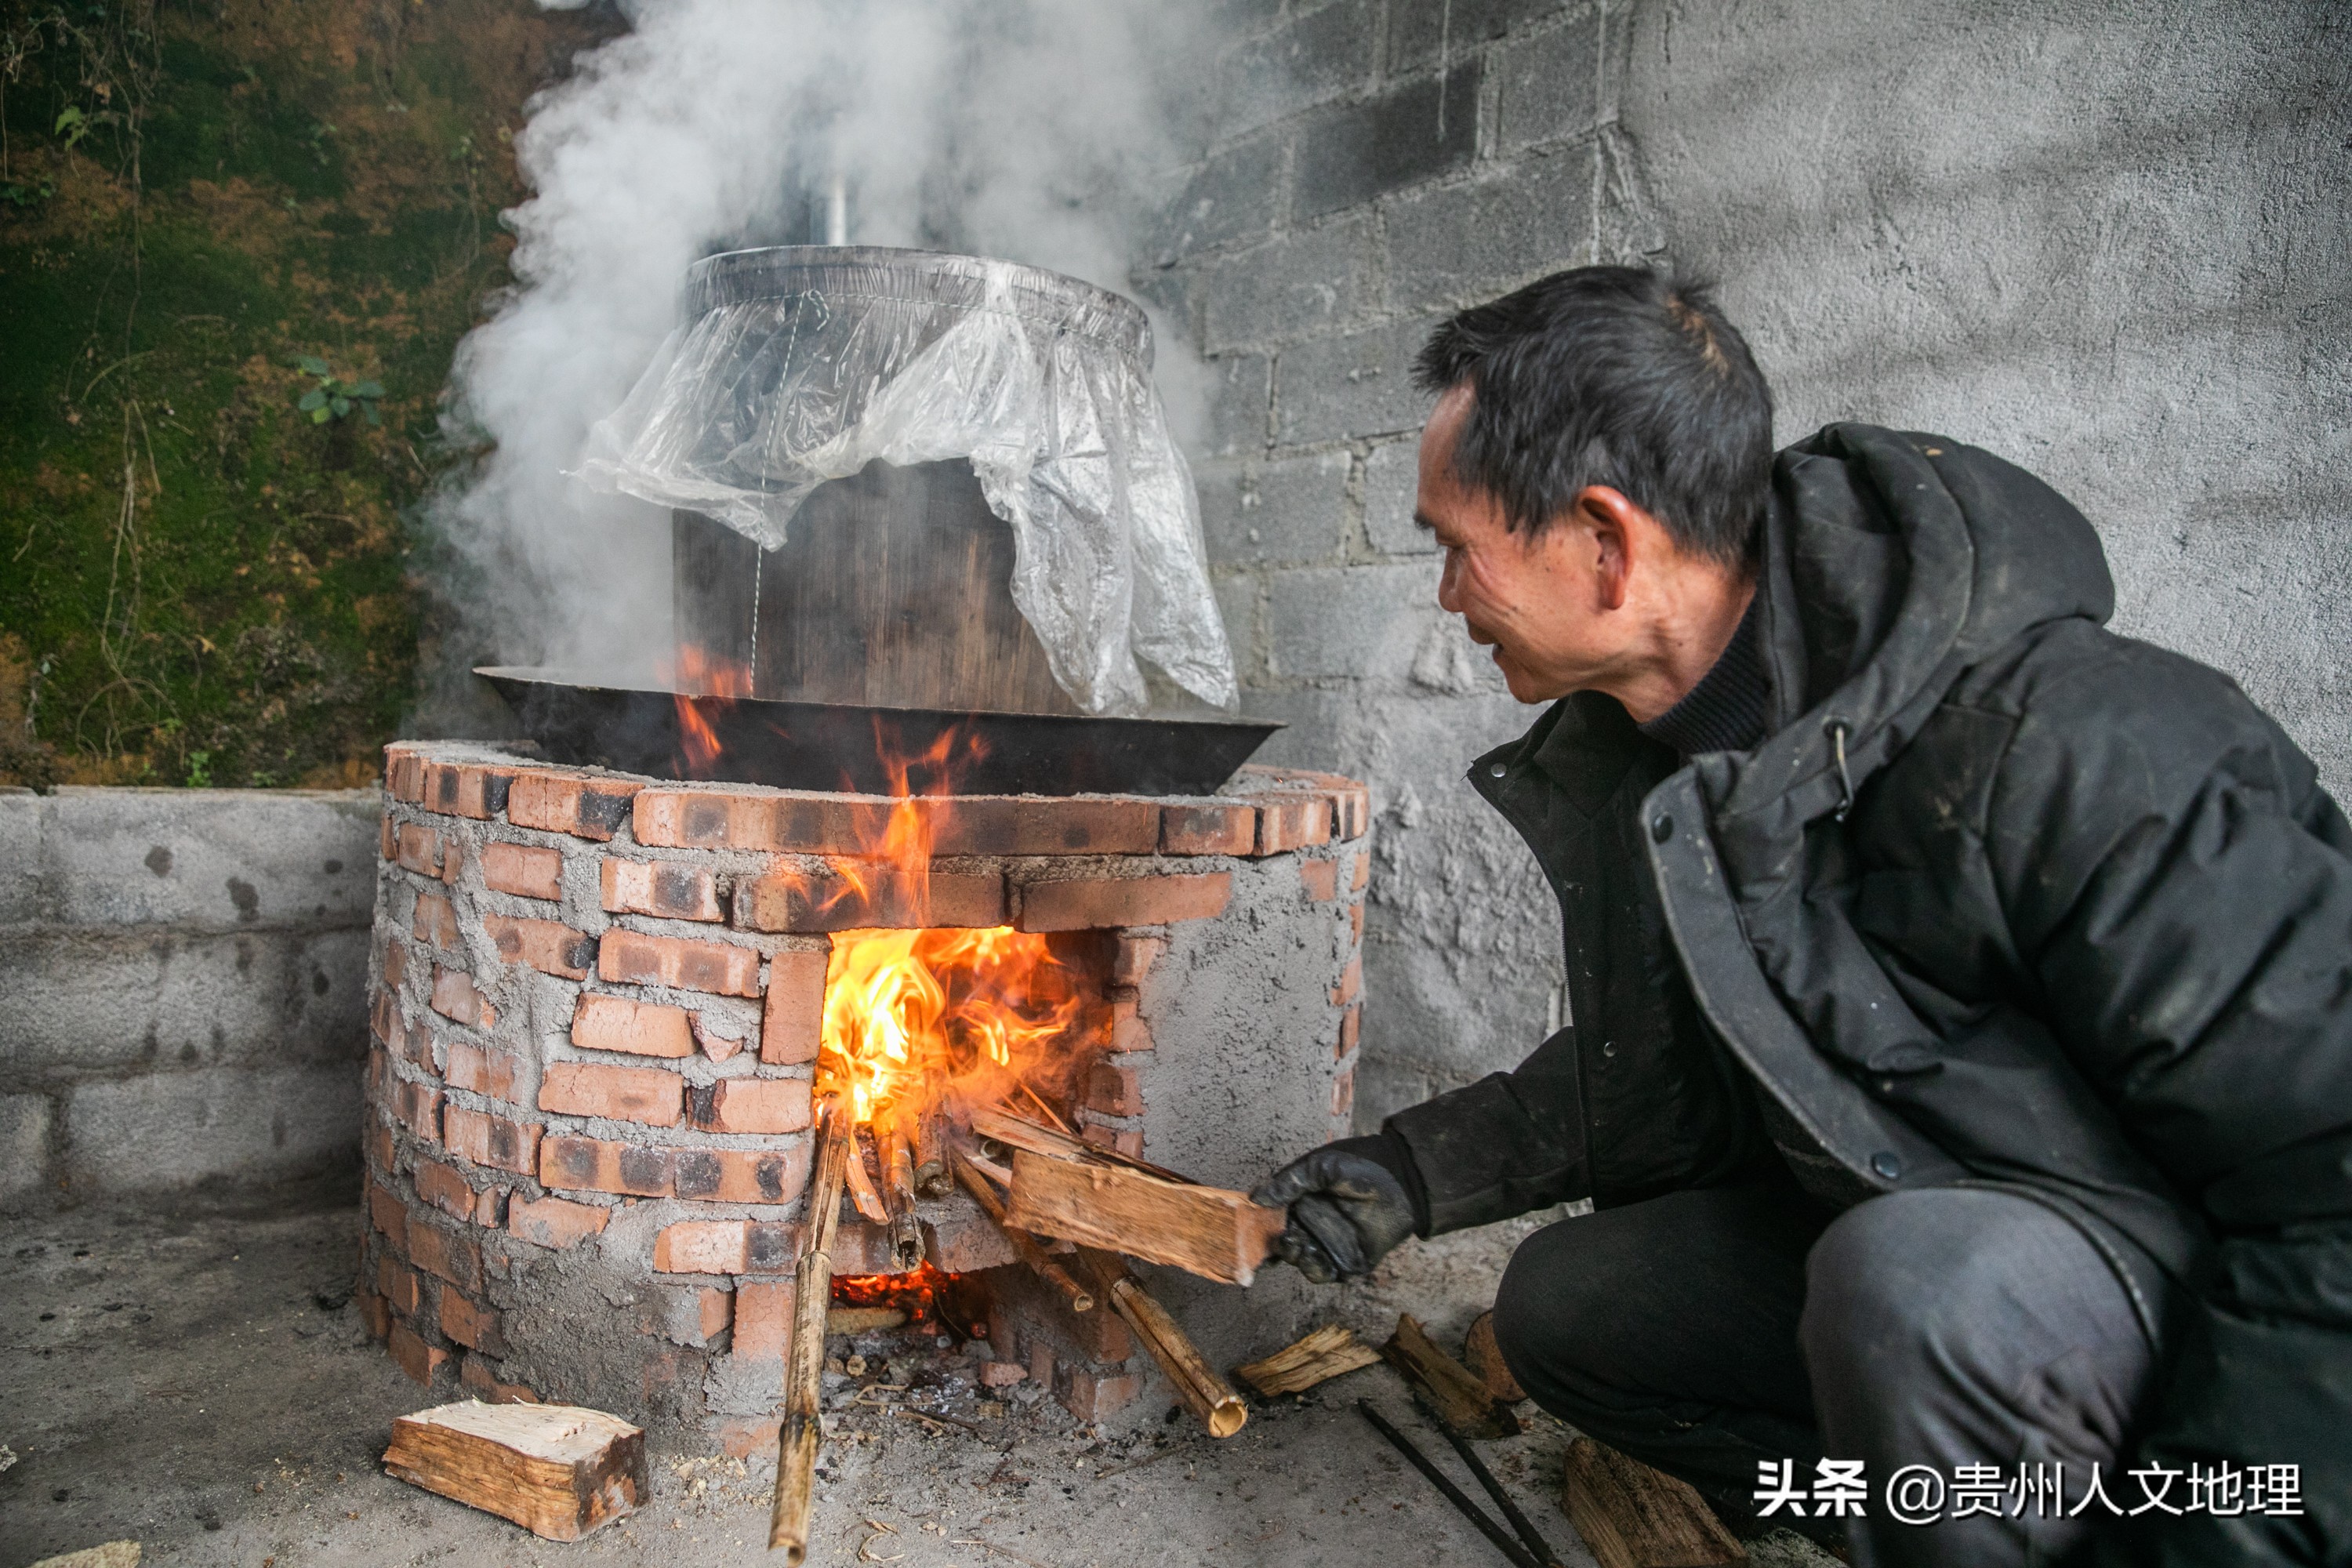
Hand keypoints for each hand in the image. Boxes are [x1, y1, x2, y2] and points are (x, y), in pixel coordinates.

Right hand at [1251, 1139, 1416, 1282]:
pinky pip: (1326, 1273)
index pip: (1271, 1221)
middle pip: (1281, 1246)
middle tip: (1276, 1239)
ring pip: (1300, 1262)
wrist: (1401, 1179)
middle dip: (1272, 1248)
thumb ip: (1289, 1182)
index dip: (1256, 1229)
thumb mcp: (1319, 1166)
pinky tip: (1312, 1256)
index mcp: (1299, 1204)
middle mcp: (1311, 1227)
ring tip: (1297, 1244)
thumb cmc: (1359, 1165)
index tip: (1243, 1233)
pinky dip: (1314, 1270)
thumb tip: (1255, 1197)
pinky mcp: (1348, 1262)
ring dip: (1293, 1257)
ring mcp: (1329, 1245)